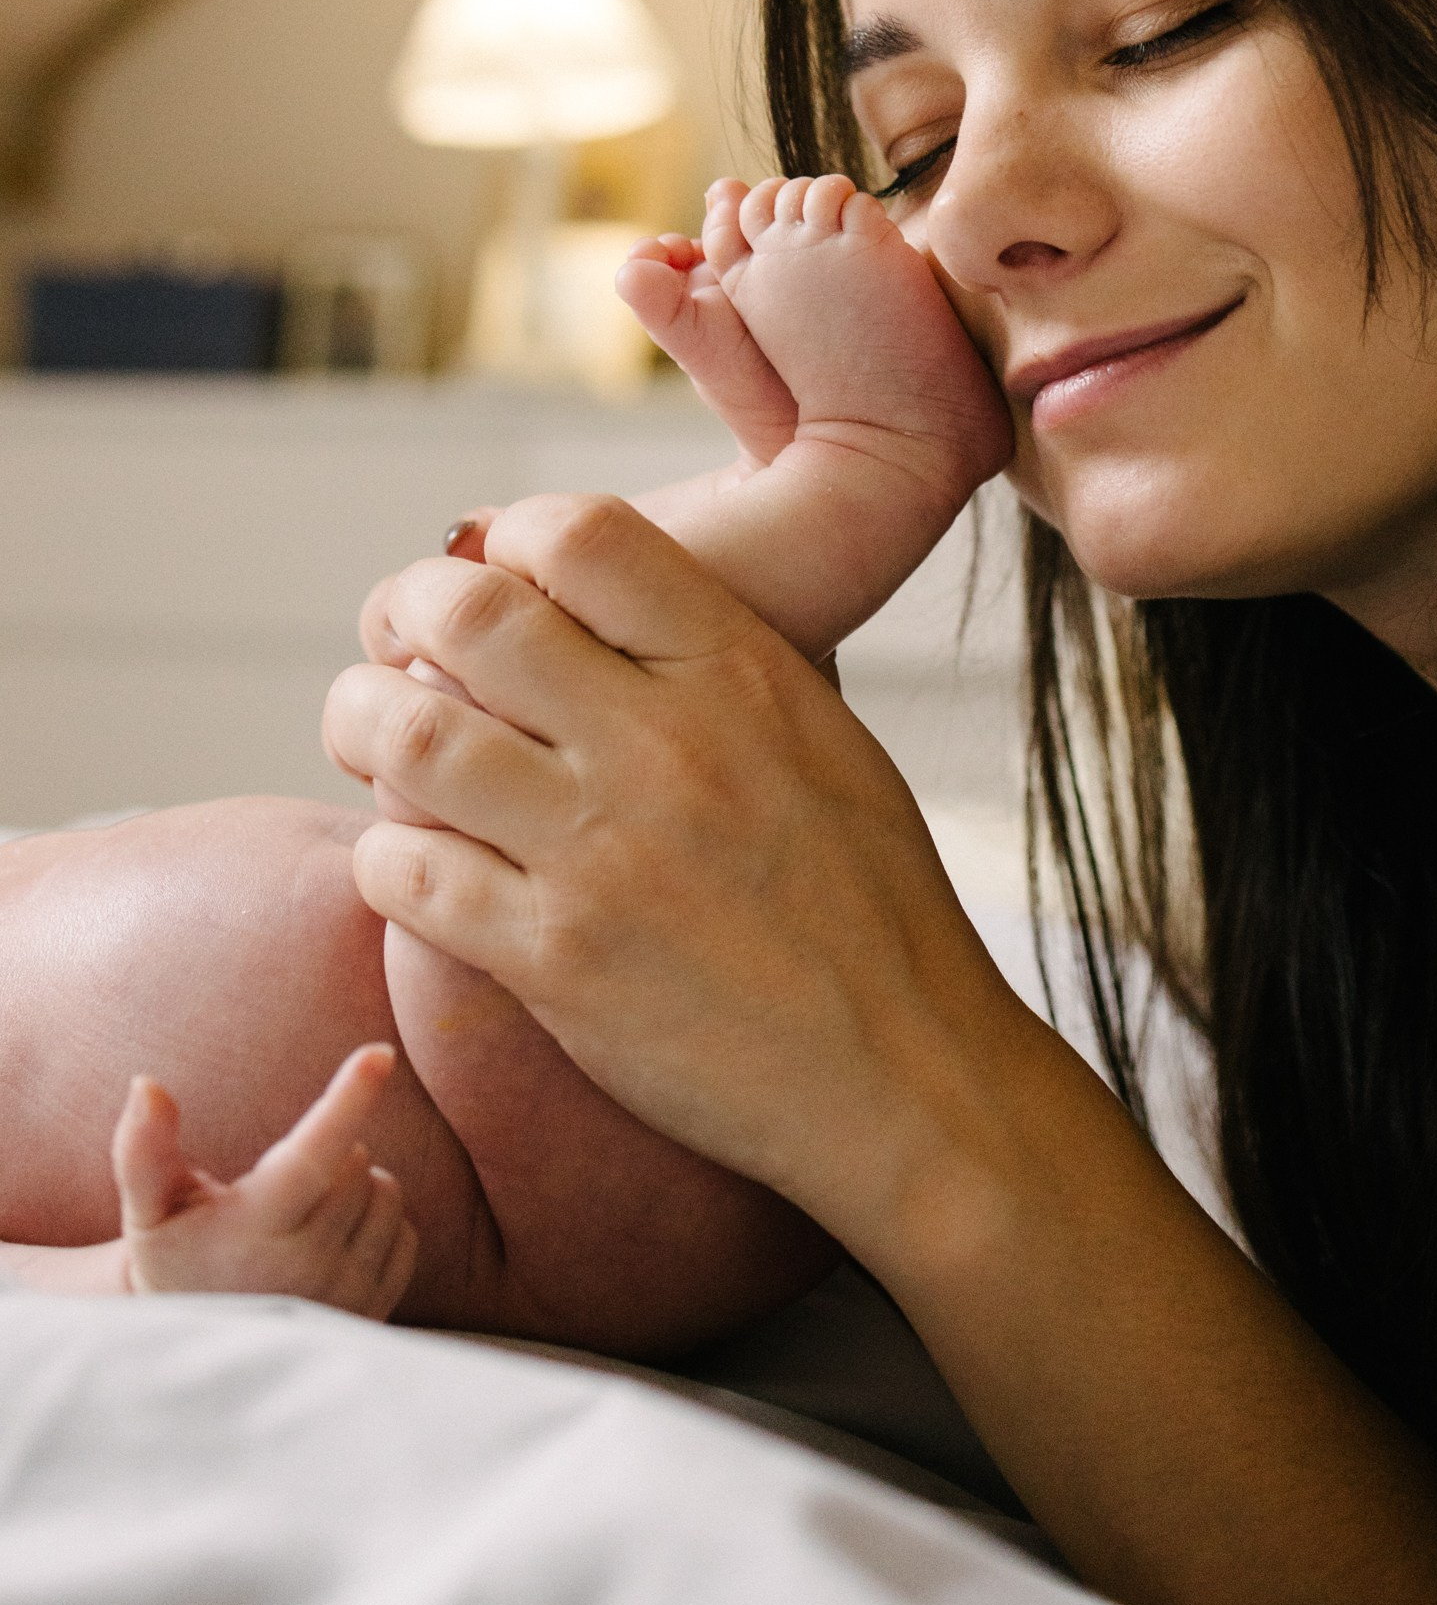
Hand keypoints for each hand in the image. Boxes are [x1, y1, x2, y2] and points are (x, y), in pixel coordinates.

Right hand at [114, 1043, 418, 1317]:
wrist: (201, 1350)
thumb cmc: (175, 1259)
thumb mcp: (149, 1209)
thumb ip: (143, 1148)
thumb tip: (146, 1084)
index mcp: (253, 1229)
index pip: (311, 1156)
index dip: (347, 1100)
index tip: (379, 1053)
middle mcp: (306, 1265)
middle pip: (356, 1162)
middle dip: (327, 1155)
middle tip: (280, 1186)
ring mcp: (345, 1293)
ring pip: (387, 1194)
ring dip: (357, 1187)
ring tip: (304, 1214)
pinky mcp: (374, 1311)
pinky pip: (405, 1235)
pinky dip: (379, 1224)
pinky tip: (333, 1242)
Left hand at [323, 497, 1050, 1253]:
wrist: (904, 1072)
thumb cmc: (872, 901)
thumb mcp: (822, 733)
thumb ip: (711, 659)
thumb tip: (588, 596)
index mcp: (740, 669)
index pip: (577, 532)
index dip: (505, 539)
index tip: (492, 575)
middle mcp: (664, 744)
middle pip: (469, 610)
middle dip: (406, 611)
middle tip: (397, 642)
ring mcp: (602, 853)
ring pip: (409, 732)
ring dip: (362, 720)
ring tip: (370, 734)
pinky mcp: (555, 962)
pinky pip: (405, 872)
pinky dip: (385, 854)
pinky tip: (413, 860)